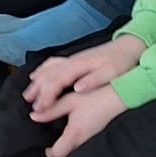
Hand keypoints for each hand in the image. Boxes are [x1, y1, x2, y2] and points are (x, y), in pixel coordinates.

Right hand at [23, 34, 145, 110]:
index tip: (40, 109)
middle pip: (48, 76)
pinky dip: (41, 71)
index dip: (47, 96)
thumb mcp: (111, 73)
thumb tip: (76, 88)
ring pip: (47, 70)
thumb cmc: (121, 62)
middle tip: (31, 107)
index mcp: (78, 66)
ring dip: (36, 83)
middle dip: (38, 92)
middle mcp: (71, 61)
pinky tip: (36, 76)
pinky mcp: (73, 60)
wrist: (127, 47)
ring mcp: (71, 60)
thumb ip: (93, 80)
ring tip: (27, 95)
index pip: (57, 82)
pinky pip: (51, 64)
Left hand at [36, 83, 130, 156]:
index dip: (49, 153)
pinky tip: (74, 138)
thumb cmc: (94, 97)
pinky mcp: (98, 135)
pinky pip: (85, 147)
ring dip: (68, 152)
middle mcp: (83, 140)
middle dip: (59, 156)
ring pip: (77, 152)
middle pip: (68, 156)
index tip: (45, 148)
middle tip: (51, 150)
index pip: (58, 152)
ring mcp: (92, 139)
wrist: (119, 97)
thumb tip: (33, 116)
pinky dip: (77, 147)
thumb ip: (50, 111)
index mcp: (74, 133)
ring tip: (61, 145)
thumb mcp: (69, 101)